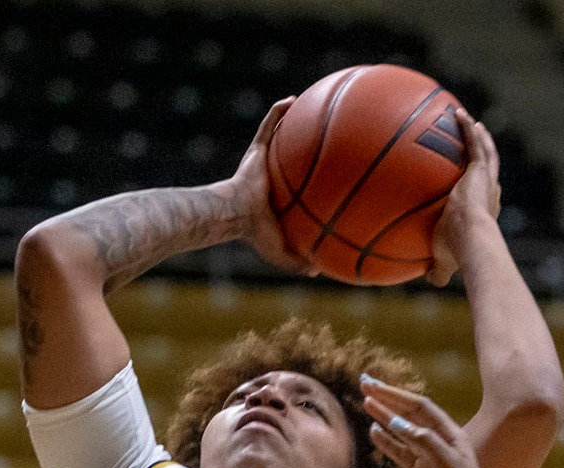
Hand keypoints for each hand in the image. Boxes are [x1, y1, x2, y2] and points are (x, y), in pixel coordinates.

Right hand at [221, 97, 315, 276]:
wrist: (233, 214)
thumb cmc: (254, 233)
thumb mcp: (282, 253)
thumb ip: (299, 263)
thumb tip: (320, 271)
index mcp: (279, 198)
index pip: (297, 188)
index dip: (310, 180)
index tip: (330, 175)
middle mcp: (272, 176)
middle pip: (291, 158)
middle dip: (306, 146)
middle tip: (329, 137)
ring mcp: (262, 162)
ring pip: (280, 136)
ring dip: (291, 122)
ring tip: (313, 107)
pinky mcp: (255, 151)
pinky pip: (268, 126)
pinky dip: (277, 112)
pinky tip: (292, 99)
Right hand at [360, 377, 504, 467]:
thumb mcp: (447, 464)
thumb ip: (424, 441)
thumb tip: (397, 422)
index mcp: (450, 435)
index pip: (419, 407)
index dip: (396, 395)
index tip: (374, 387)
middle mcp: (440, 442)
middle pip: (410, 415)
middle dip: (388, 400)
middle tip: (365, 386)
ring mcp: (430, 459)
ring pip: (403, 432)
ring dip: (385, 418)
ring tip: (366, 404)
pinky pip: (400, 453)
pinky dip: (387, 442)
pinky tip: (374, 432)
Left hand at [426, 109, 500, 287]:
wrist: (470, 241)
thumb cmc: (458, 254)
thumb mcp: (444, 262)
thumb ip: (438, 270)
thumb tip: (429, 281)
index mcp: (485, 211)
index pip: (487, 194)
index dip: (484, 185)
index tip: (476, 178)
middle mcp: (490, 193)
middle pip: (490, 168)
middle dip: (484, 153)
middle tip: (477, 141)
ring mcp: (487, 180)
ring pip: (485, 151)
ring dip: (478, 136)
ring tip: (469, 121)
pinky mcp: (480, 170)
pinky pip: (473, 143)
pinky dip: (467, 128)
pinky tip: (458, 114)